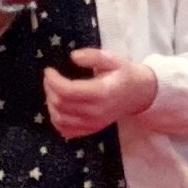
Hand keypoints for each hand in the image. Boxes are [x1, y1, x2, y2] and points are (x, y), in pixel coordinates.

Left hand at [44, 46, 160, 136]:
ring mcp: (93, 124)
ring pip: (60, 119)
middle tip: (50, 77)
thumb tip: (73, 57)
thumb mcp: (112, 59)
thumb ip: (92, 56)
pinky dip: (56, 119)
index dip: (53, 80)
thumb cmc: (124, 74)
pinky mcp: (91, 130)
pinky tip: (58, 106)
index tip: (49, 70)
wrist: (138, 94)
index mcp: (101, 93)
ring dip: (50, 103)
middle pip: (61, 104)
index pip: (68, 91)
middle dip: (49, 89)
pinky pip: (66, 131)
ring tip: (53, 90)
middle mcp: (96, 112)